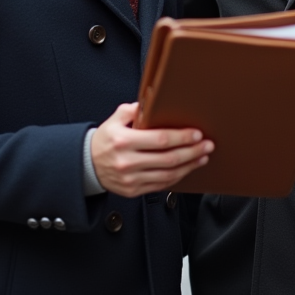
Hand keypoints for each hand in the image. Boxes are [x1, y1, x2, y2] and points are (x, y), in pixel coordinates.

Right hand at [91, 102, 213, 197]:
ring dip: (189, 166)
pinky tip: (187, 169)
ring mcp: (131, 179)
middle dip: (192, 152)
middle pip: (168, 159)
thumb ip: (133, 110)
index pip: (160, 140)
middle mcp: (127, 162)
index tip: (197, 134)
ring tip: (202, 157)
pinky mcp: (133, 191)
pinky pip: (160, 185)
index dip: (182, 137)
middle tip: (207, 145)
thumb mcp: (114, 120)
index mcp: (124, 142)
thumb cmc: (104, 140)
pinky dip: (177, 177)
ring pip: (168, 175)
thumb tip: (152, 103)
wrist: (87, 165)